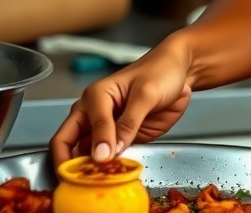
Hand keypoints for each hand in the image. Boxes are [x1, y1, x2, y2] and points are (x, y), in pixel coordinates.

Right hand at [49, 41, 192, 166]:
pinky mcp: (122, 139)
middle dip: (74, 166)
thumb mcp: (146, 93)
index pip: (71, 133)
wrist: (182, 70)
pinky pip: (110, 159)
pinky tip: (116, 175)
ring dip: (92, 170)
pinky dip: (110, 169)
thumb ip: (128, 123)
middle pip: (68, 147)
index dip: (82, 151)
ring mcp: (108, 129)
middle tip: (87, 180)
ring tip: (103, 179)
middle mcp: (94, 115)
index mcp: (94, 98)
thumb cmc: (161, 70)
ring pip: (86, 157)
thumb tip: (108, 152)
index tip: (101, 161)